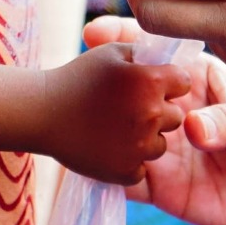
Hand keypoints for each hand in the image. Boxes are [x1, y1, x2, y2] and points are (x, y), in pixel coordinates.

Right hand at [35, 42, 194, 184]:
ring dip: (146, 139)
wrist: (42, 113)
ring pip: (160, 145)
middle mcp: (150, 115)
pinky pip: (141, 169)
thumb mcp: (113, 53)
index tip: (149, 84)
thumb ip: (146, 53)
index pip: (183, 82)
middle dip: (159, 111)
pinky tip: (110, 147)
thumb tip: (170, 58)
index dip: (168, 82)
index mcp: (151, 82)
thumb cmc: (78, 77)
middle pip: (175, 116)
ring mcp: (138, 147)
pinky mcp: (125, 172)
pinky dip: (129, 162)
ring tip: (117, 127)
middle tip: (128, 107)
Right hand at [85, 17, 225, 224]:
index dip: (127, 39)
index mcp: (202, 79)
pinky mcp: (161, 187)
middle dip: (108, 85)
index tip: (96, 31)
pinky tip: (101, 164)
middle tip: (93, 83)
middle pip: (130, 91)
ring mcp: (166, 148)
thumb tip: (192, 128)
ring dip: (106, 129)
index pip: (159, 53)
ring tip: (97, 123)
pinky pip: (125, 179)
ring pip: (120, 133)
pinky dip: (110, 172)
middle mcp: (177, 110)